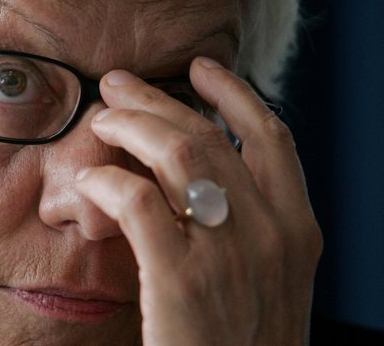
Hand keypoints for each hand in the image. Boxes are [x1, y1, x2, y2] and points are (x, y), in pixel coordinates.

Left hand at [75, 57, 321, 345]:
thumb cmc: (240, 343)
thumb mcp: (266, 280)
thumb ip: (246, 227)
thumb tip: (201, 175)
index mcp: (297, 231)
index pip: (271, 137)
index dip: (235, 93)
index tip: (200, 69)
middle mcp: (271, 233)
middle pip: (209, 135)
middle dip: (157, 99)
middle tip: (118, 84)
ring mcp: (229, 256)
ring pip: (176, 152)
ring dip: (131, 125)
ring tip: (101, 120)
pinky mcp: (182, 282)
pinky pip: (138, 202)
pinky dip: (108, 181)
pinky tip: (89, 181)